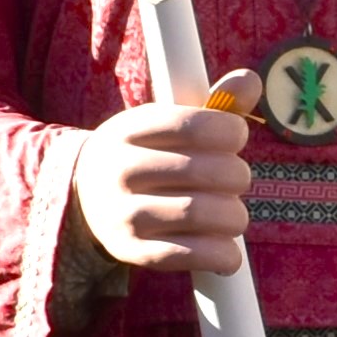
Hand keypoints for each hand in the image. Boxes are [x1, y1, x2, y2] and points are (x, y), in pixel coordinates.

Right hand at [70, 76, 257, 277]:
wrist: (86, 198)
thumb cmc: (146, 154)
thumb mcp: (168, 123)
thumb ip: (213, 105)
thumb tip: (251, 80)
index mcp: (130, 129)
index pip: (193, 125)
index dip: (230, 131)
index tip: (235, 139)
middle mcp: (121, 170)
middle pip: (202, 171)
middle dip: (237, 176)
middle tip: (237, 180)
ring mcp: (123, 213)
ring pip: (199, 213)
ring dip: (234, 216)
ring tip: (233, 215)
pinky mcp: (132, 251)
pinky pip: (187, 255)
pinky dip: (221, 255)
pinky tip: (228, 252)